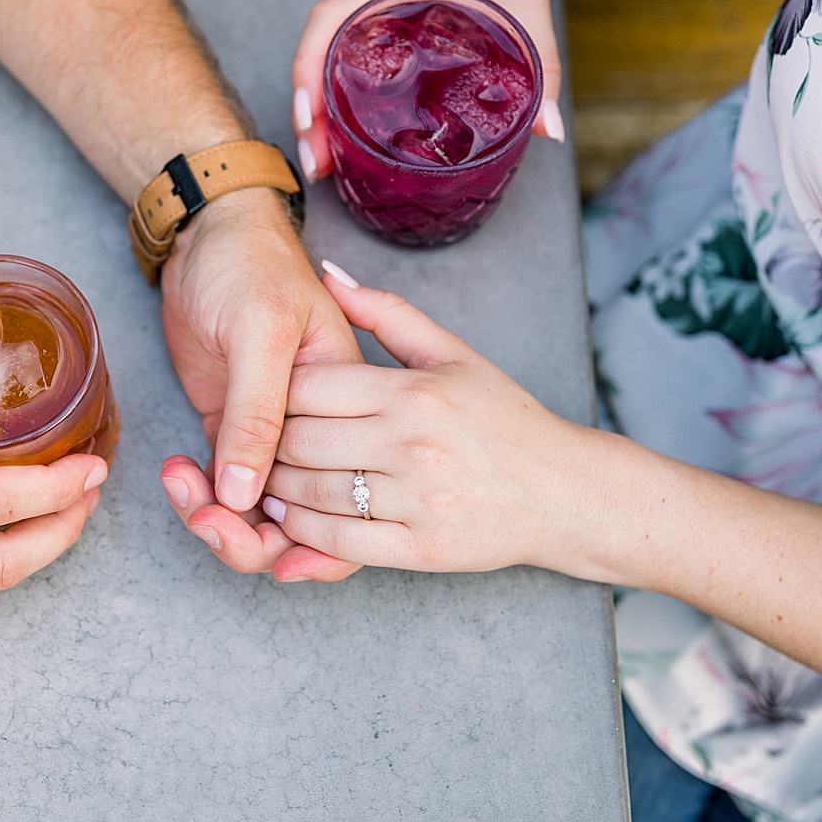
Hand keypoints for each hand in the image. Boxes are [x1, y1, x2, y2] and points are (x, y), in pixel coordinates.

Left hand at [157, 186, 362, 581]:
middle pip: (302, 521)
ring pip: (263, 517)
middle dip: (246, 533)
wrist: (207, 236)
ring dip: (220, 521)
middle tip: (202, 513)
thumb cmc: (251, 264)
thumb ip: (257, 412)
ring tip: (182, 490)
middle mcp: (321, 431)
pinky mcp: (237, 434)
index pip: (342, 493)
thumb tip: (245, 495)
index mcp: (354, 404)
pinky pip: (231, 492)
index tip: (239, 517)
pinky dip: (202, 499)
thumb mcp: (262, 330)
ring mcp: (277, 436)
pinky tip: (177, 476)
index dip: (296, 530)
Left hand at [258, 263, 609, 577]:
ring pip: (311, 494)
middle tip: (257, 443)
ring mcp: (418, 499)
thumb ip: (386, 313)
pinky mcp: (422, 548)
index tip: (266, 399)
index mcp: (414, 392)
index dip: (273, 394)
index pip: (308, 389)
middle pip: (299, 441)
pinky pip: (339, 540)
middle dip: (267, 444)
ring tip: (267, 479)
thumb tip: (328, 273)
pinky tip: (293, 517)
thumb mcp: (452, 353)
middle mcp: (412, 444)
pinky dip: (303, 532)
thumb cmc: (504, 419)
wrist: (565, 492)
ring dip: (276, 489)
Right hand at [289, 0, 564, 182]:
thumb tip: (550, 129)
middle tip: (316, 161)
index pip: (329, 19)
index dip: (309, 67)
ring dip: (316, 109)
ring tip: (321, 159)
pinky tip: (341, 135)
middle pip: (316, 50)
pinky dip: (333, 97)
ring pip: (324, 59)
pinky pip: (342, 60)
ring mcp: (373, 13)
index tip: (308, 115)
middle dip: (307, 109)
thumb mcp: (528, 13)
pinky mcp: (382, 26)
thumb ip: (543, 68)